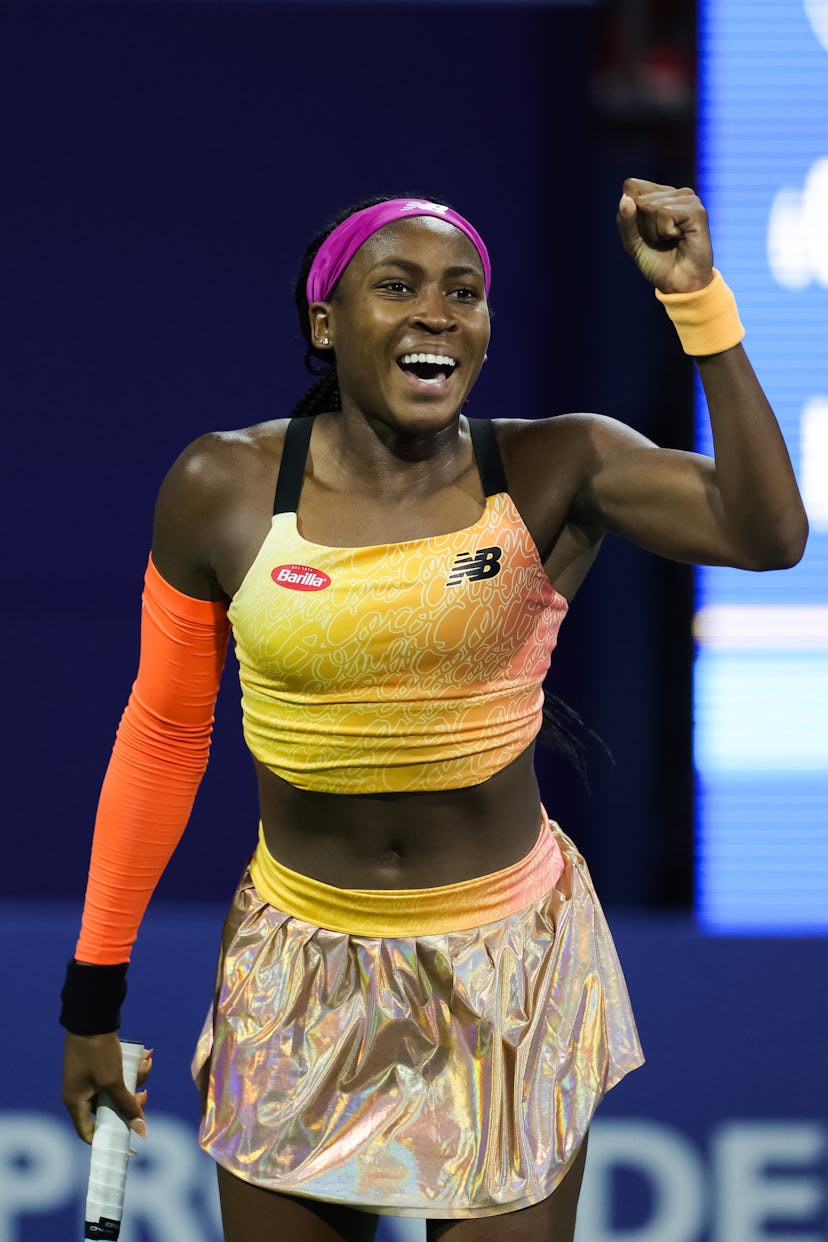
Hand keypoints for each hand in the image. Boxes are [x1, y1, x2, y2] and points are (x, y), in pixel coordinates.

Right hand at [63, 1031, 150, 1143]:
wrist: (91, 1014)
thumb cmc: (97, 1052)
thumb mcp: (113, 1081)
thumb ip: (126, 1105)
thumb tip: (141, 1130)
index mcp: (76, 1102)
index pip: (89, 1132)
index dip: (108, 1139)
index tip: (129, 1144)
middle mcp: (80, 1092)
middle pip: (109, 1108)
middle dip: (130, 1100)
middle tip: (144, 1094)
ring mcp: (88, 1076)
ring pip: (117, 1088)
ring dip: (135, 1079)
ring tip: (146, 1064)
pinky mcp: (98, 1062)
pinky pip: (117, 1073)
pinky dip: (131, 1068)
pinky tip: (145, 1056)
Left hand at [617, 178, 713, 293]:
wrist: (678, 284)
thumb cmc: (658, 263)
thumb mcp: (632, 242)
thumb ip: (625, 221)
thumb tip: (625, 198)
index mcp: (660, 195)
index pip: (631, 187)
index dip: (630, 214)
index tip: (645, 232)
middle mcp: (675, 193)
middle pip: (640, 199)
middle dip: (644, 226)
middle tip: (660, 240)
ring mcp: (688, 199)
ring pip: (652, 206)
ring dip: (655, 231)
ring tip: (670, 240)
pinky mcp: (696, 210)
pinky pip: (665, 214)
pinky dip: (665, 232)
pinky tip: (679, 238)